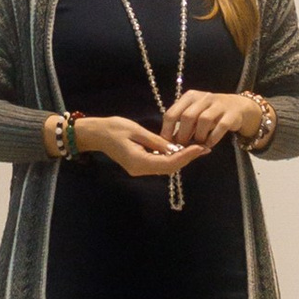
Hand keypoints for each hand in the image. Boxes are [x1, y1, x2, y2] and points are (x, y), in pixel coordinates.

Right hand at [79, 115, 201, 176]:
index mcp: (139, 162)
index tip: (201, 148)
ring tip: (195, 148)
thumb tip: (176, 147)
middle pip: (169, 168)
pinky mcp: (138, 166)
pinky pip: (158, 164)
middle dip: (187, 158)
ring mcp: (139, 170)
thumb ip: (157, 141)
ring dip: (180, 158)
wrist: (95, 133)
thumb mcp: (136, 130)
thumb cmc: (113, 128)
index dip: (187, 156)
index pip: (169, 163)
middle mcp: (141, 170)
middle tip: (203, 147)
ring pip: (165, 167)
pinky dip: (170, 157)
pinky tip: (179, 149)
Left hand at [161, 90, 261, 150]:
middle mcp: (203, 97)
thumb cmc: (209, 112)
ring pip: (204, 120)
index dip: (167, 131)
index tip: (167, 144)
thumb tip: (168, 142)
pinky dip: (213, 138)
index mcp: (189, 97)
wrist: (237, 106)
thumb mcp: (194, 113)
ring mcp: (218, 104)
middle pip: (187, 117)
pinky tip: (209, 145)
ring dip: (198, 136)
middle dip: (183, 135)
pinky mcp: (231, 114)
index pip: (171, 113)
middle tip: (183, 147)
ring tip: (197, 145)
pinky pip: (220, 127)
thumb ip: (182, 124)